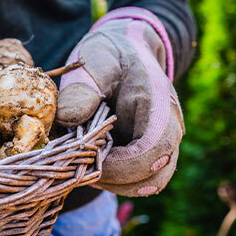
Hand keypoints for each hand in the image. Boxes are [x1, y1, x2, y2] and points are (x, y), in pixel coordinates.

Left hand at [55, 8, 184, 196]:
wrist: (126, 49)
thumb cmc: (111, 53)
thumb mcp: (94, 59)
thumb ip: (83, 86)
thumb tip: (68, 118)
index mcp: (158, 106)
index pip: (154, 151)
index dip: (121, 163)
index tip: (87, 153)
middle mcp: (167, 130)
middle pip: (153, 177)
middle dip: (112, 177)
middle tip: (78, 158)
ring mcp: (159, 145)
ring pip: (144, 185)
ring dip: (111, 181)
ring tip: (82, 158)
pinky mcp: (146, 154)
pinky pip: (134, 180)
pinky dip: (110, 178)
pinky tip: (88, 159)